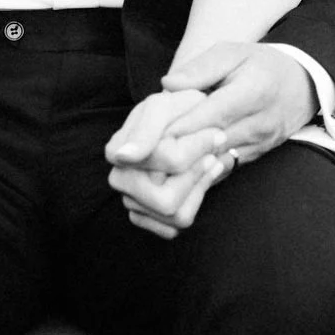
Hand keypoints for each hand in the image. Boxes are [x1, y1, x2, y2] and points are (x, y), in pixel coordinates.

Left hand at [106, 42, 316, 175]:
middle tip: (135, 160)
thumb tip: (167, 85)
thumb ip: (200, 68)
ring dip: (180, 169)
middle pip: (208, 145)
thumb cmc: (261, 64)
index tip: (143, 139)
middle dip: (169, 154)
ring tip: (145, 170)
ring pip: (214, 163)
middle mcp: (257, 123)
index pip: (207, 116)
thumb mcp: (233, 52)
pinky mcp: (255, 158)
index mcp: (252, 92)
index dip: (174, 129)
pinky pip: (222, 170)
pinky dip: (195, 174)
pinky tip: (170, 175)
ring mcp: (258, 145)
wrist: (304, 85)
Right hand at [106, 92, 234, 237]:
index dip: (198, 149)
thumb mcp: (163, 107)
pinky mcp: (145, 217)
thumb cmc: (174, 111)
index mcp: (117, 151)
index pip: (170, 162)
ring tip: (211, 163)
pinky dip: (194, 203)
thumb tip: (123, 156)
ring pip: (175, 215)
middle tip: (214, 153)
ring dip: (200, 188)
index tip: (216, 134)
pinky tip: (200, 180)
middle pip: (167, 201)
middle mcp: (119, 180)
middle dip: (198, 175)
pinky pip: (175, 227)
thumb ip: (145, 129)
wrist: (183, 119)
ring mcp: (131, 201)